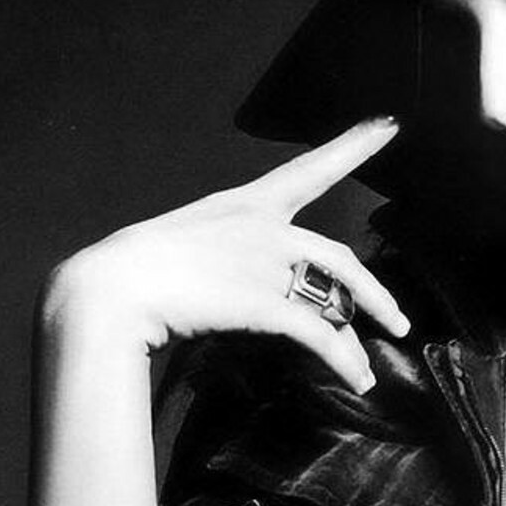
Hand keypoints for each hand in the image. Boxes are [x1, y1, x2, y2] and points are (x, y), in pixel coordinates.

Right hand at [42, 117, 410, 393]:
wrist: (108, 289)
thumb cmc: (135, 272)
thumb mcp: (190, 248)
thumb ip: (232, 261)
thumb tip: (257, 296)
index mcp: (247, 205)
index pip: (311, 168)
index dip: (354, 147)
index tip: (390, 124)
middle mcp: (267, 229)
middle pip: (342, 259)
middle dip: (375, 294)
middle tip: (397, 319)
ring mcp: (269, 264)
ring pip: (337, 301)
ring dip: (357, 341)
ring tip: (371, 369)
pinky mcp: (267, 303)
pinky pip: (322, 336)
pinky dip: (344, 362)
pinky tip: (357, 381)